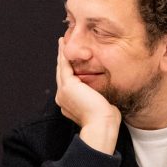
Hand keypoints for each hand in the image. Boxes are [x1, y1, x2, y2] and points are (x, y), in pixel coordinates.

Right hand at [55, 37, 120, 153]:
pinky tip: (63, 44)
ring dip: (61, 53)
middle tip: (62, 44)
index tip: (71, 60)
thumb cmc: (105, 120)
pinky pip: (64, 65)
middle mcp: (62, 97)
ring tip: (62, 41)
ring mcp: (63, 92)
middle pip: (61, 73)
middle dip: (62, 59)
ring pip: (61, 68)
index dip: (68, 69)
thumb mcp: (101, 106)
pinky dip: (63, 54)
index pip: (67, 82)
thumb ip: (98, 99)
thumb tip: (104, 98)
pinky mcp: (67, 86)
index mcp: (68, 103)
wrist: (101, 125)